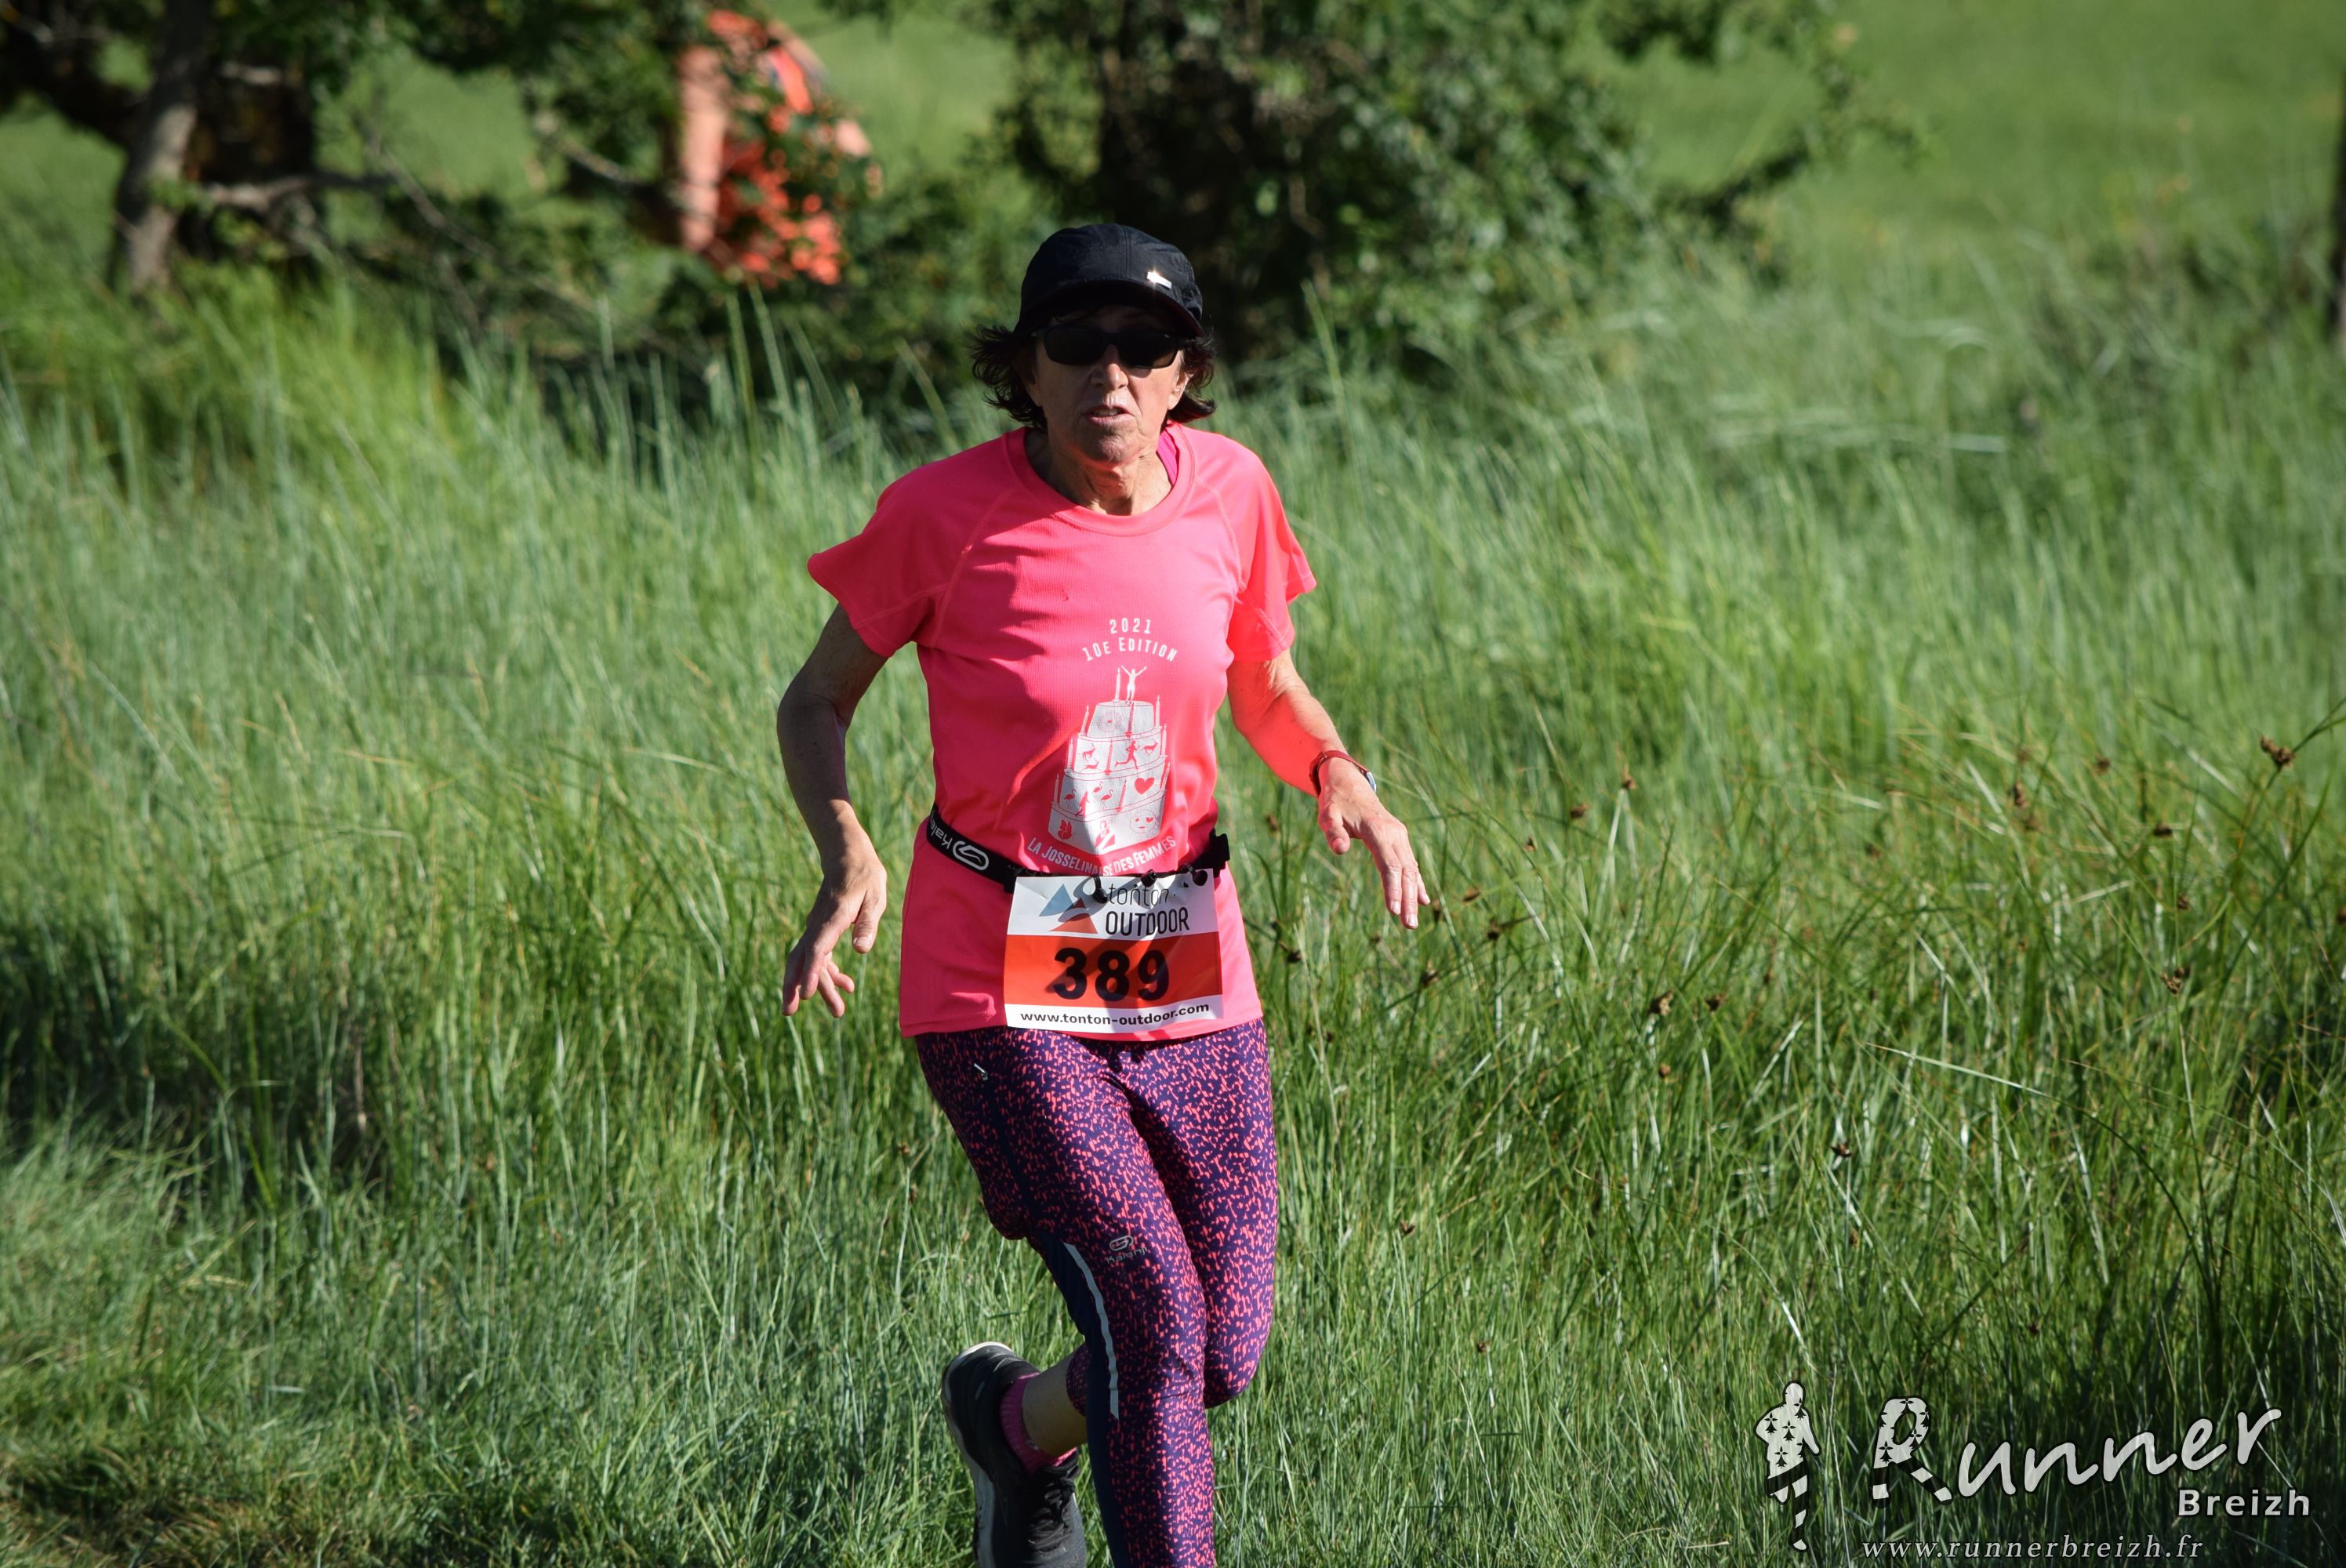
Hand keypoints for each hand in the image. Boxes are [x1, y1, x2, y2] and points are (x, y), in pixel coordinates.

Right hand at [783, 848, 889, 1016]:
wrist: (848, 857)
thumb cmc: (865, 876)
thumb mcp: (875, 896)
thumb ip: (868, 923)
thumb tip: (861, 950)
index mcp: (832, 918)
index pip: (816, 950)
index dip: (810, 973)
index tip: (805, 995)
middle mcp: (819, 924)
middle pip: (800, 959)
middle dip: (794, 986)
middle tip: (789, 1012)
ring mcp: (817, 928)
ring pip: (810, 961)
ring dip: (819, 986)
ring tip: (838, 1011)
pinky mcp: (822, 930)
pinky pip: (819, 956)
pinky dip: (829, 973)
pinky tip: (846, 986)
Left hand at [1317, 762, 1431, 927]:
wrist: (1349, 783)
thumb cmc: (1336, 802)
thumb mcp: (1327, 815)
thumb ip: (1333, 832)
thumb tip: (1340, 850)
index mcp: (1378, 830)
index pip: (1389, 864)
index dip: (1393, 888)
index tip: (1394, 910)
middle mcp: (1394, 833)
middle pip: (1404, 870)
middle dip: (1407, 899)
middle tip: (1408, 925)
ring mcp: (1400, 836)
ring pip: (1410, 869)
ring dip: (1413, 895)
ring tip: (1411, 922)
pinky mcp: (1399, 839)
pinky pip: (1410, 863)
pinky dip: (1417, 882)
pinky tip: (1423, 900)